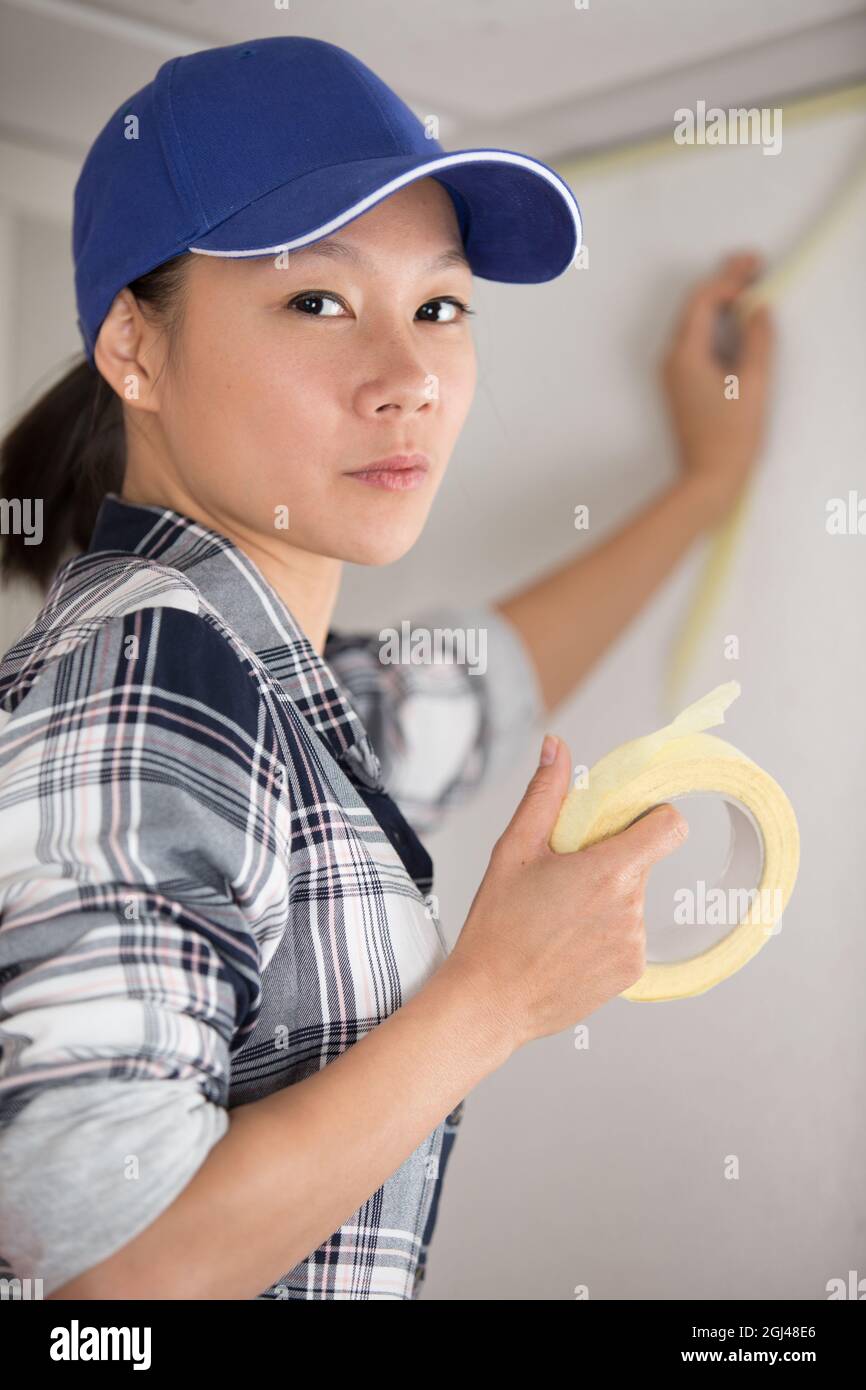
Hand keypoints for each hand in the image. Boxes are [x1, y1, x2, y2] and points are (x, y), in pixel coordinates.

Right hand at [450, 735, 688, 1050]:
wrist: (490, 1001)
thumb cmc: (497, 926)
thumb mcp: (514, 850)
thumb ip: (544, 794)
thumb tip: (557, 748)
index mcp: (608, 871)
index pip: (669, 827)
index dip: (651, 818)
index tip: (625, 823)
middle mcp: (631, 908)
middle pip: (641, 863)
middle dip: (609, 862)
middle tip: (562, 879)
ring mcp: (634, 944)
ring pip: (632, 901)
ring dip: (604, 901)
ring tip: (557, 918)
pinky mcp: (631, 973)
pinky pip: (627, 937)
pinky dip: (603, 935)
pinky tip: (566, 944)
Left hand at [661, 251, 775, 526]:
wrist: (706, 480)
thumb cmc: (730, 437)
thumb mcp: (753, 384)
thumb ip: (757, 341)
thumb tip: (759, 310)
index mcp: (685, 354)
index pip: (703, 300)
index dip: (729, 276)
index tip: (754, 264)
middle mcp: (672, 360)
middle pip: (694, 306)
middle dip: (723, 281)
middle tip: (753, 264)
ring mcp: (673, 373)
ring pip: (693, 322)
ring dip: (719, 300)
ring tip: (747, 283)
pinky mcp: (681, 385)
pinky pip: (695, 341)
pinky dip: (715, 322)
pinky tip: (735, 319)